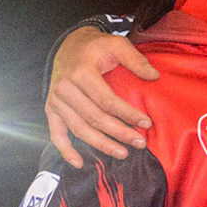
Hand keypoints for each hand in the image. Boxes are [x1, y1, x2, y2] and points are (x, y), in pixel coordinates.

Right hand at [47, 28, 158, 166]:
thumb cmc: (96, 46)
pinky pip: (56, 133)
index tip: (147, 123)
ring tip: (123, 153)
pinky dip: (65, 150)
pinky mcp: (51, 109)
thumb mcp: (116, 44)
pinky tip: (79, 163)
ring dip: (101, 144)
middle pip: (94, 118)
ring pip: (79, 129)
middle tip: (140, 143)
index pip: (106, 100)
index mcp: (81, 73)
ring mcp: (56, 101)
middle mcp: (65, 89)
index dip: (127, 114)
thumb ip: (135, 59)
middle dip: (119, 133)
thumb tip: (154, 76)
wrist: (69, 45)